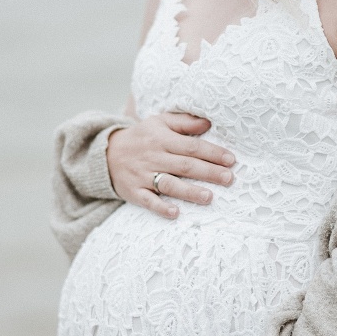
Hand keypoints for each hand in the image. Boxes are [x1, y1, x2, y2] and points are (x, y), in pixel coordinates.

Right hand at [106, 112, 235, 219]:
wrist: (106, 153)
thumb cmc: (142, 137)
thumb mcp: (159, 122)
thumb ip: (184, 122)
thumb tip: (208, 123)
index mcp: (162, 139)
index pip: (191, 146)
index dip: (212, 153)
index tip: (231, 160)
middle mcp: (153, 157)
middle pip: (184, 165)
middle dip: (208, 172)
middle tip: (228, 179)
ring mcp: (143, 175)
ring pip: (168, 184)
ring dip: (189, 191)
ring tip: (209, 197)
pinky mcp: (134, 191)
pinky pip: (148, 201)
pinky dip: (161, 207)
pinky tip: (175, 213)